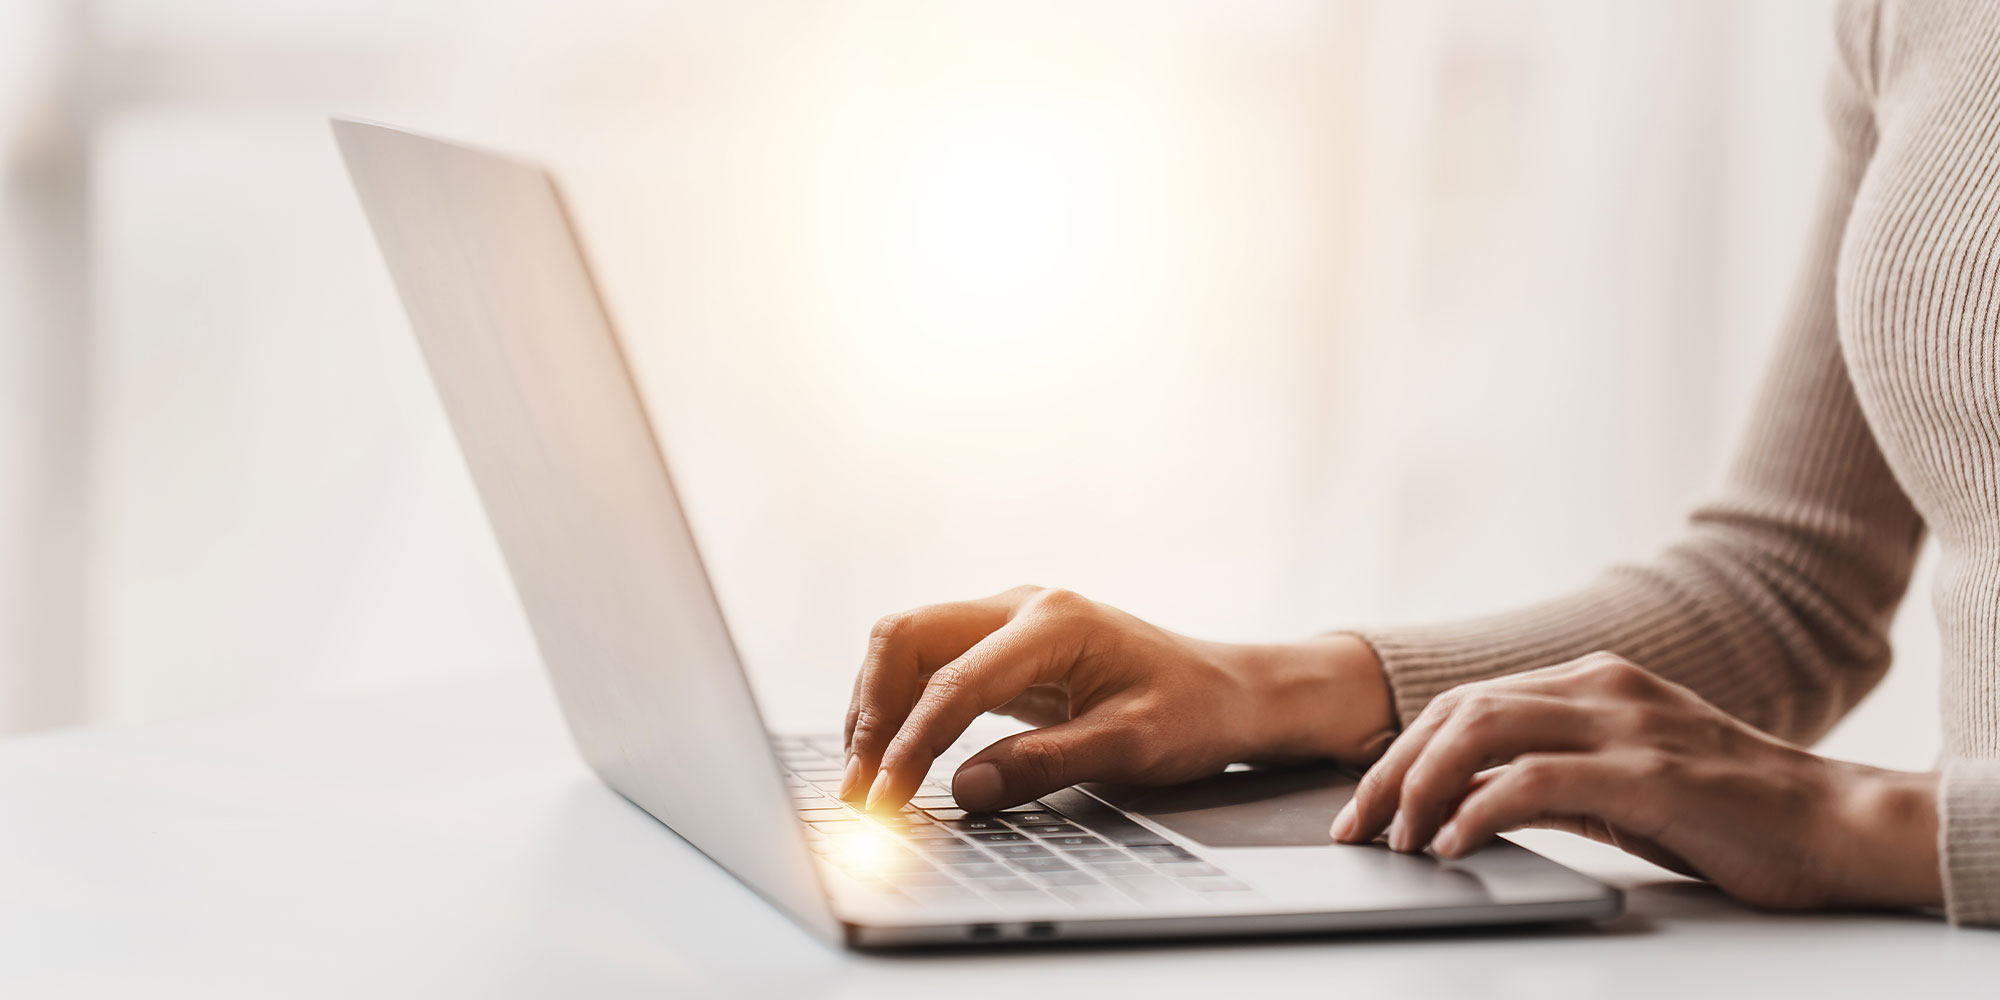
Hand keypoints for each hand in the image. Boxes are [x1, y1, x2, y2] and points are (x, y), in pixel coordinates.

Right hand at [840, 585, 1396, 811]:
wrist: (1231, 690)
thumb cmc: (1195, 712)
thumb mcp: (1131, 747)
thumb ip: (1046, 765)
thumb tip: (964, 791)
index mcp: (1054, 622)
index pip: (955, 682)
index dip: (913, 744)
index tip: (889, 800)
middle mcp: (1020, 607)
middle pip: (906, 638)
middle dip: (872, 712)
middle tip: (859, 787)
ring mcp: (1006, 621)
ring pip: (906, 647)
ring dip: (875, 708)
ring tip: (863, 778)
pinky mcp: (1001, 647)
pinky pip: (929, 665)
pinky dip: (900, 706)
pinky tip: (891, 754)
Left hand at [1332, 651, 1942, 910]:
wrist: (1839, 826)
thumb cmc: (1732, 813)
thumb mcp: (1623, 785)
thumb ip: (1549, 780)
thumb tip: (1463, 808)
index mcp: (1595, 683)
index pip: (1469, 702)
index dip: (1406, 750)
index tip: (1368, 803)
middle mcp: (1602, 689)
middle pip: (1459, 711)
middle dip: (1394, 769)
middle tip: (1357, 827)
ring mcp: (1625, 725)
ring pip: (1483, 731)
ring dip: (1423, 786)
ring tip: (1396, 839)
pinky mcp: (1647, 773)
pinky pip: (1534, 782)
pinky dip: (1479, 811)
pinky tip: (1453, 846)